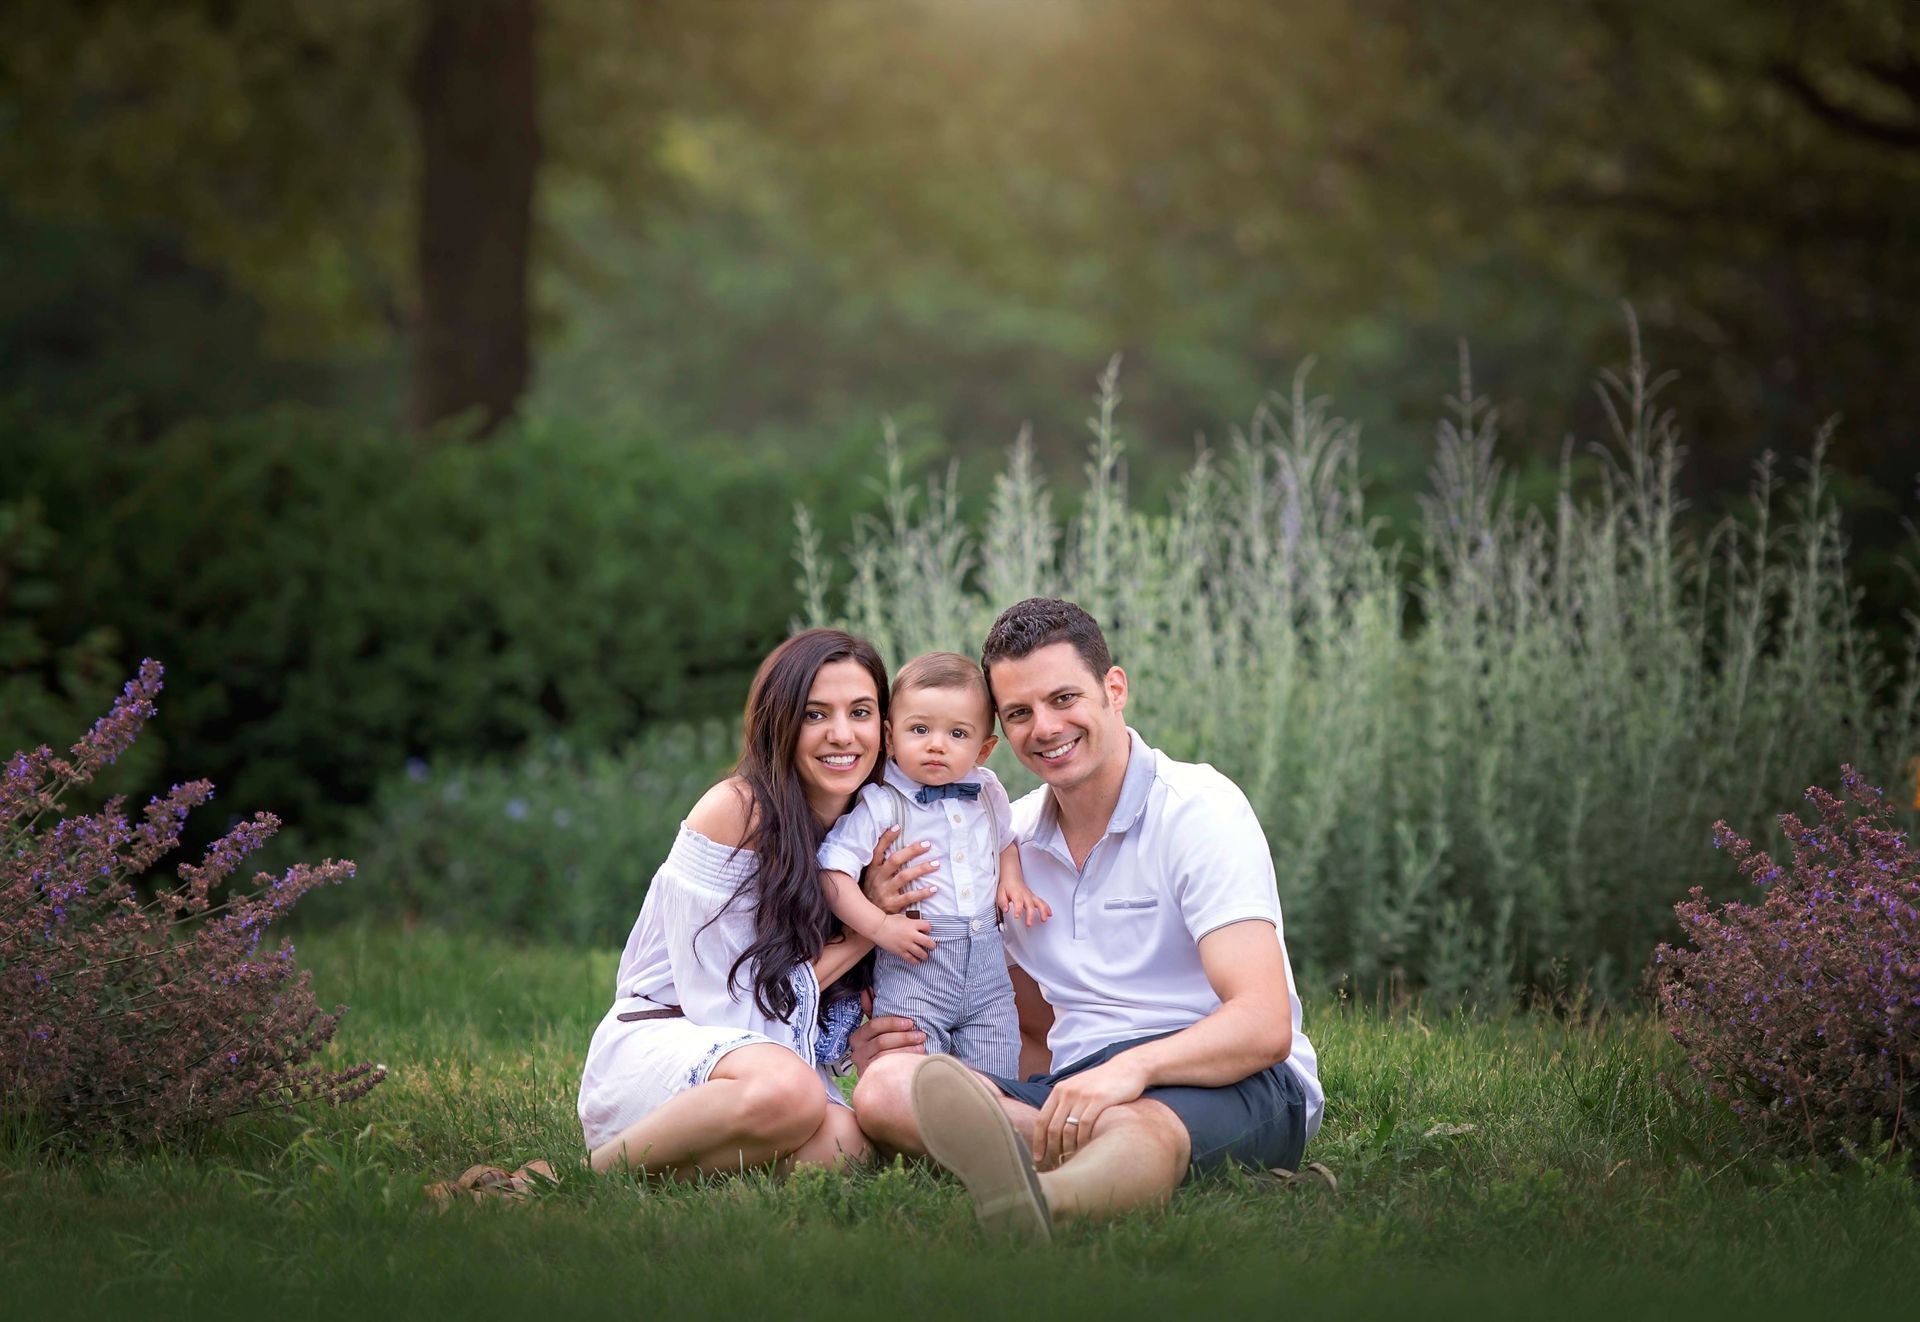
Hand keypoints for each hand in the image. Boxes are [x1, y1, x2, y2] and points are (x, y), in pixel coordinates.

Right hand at [848, 991, 925, 1072]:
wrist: (881, 1077)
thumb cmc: (881, 1047)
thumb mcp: (876, 1030)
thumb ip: (871, 1010)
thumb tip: (867, 989)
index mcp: (857, 1037)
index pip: (874, 1026)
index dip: (893, 1023)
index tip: (910, 1022)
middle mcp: (856, 1052)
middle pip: (881, 1041)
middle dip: (904, 1037)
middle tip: (921, 1035)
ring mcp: (863, 1067)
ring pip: (885, 1055)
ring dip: (906, 1049)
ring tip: (921, 1046)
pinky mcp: (871, 1079)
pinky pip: (888, 1068)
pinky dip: (903, 1061)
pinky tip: (916, 1059)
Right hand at [861, 825, 938, 914]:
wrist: (866, 919)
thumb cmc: (872, 895)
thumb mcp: (871, 878)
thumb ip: (881, 866)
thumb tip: (897, 848)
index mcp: (873, 870)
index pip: (878, 850)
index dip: (887, 838)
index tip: (898, 827)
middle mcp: (878, 878)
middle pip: (895, 860)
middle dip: (911, 851)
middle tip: (927, 845)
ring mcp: (885, 891)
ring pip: (904, 876)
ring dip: (921, 869)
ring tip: (936, 864)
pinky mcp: (892, 904)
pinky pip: (909, 897)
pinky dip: (922, 893)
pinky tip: (934, 889)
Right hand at [873, 913, 936, 962]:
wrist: (878, 927)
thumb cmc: (890, 921)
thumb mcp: (904, 918)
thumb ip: (912, 922)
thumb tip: (919, 927)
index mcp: (913, 924)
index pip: (928, 926)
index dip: (928, 929)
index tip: (927, 931)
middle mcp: (912, 935)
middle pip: (928, 942)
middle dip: (932, 945)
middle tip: (932, 946)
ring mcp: (906, 944)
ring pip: (921, 953)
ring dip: (925, 955)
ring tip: (925, 956)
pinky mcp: (900, 951)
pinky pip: (911, 959)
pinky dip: (915, 961)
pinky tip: (917, 961)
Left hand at [1000, 887, 1052, 926]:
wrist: (1012, 878)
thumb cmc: (1007, 886)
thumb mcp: (1000, 892)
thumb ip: (1003, 901)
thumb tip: (1005, 909)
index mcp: (1016, 894)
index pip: (1018, 902)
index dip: (1018, 909)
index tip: (1017, 916)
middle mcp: (1025, 895)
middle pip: (1030, 905)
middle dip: (1030, 915)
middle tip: (1029, 924)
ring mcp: (1031, 896)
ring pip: (1039, 903)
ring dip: (1043, 911)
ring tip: (1044, 919)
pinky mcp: (1034, 898)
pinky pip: (1042, 902)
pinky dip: (1047, 908)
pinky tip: (1049, 914)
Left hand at [1033, 1055, 1148, 1169]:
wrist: (1127, 1068)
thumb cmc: (1103, 1083)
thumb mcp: (1079, 1088)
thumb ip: (1065, 1105)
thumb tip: (1053, 1131)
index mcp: (1059, 1090)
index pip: (1042, 1120)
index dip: (1038, 1142)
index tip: (1038, 1158)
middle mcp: (1068, 1092)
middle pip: (1053, 1128)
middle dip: (1052, 1150)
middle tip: (1056, 1165)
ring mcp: (1083, 1096)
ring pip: (1068, 1130)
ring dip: (1068, 1149)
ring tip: (1071, 1161)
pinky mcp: (1099, 1099)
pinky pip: (1085, 1126)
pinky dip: (1083, 1141)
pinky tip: (1086, 1150)